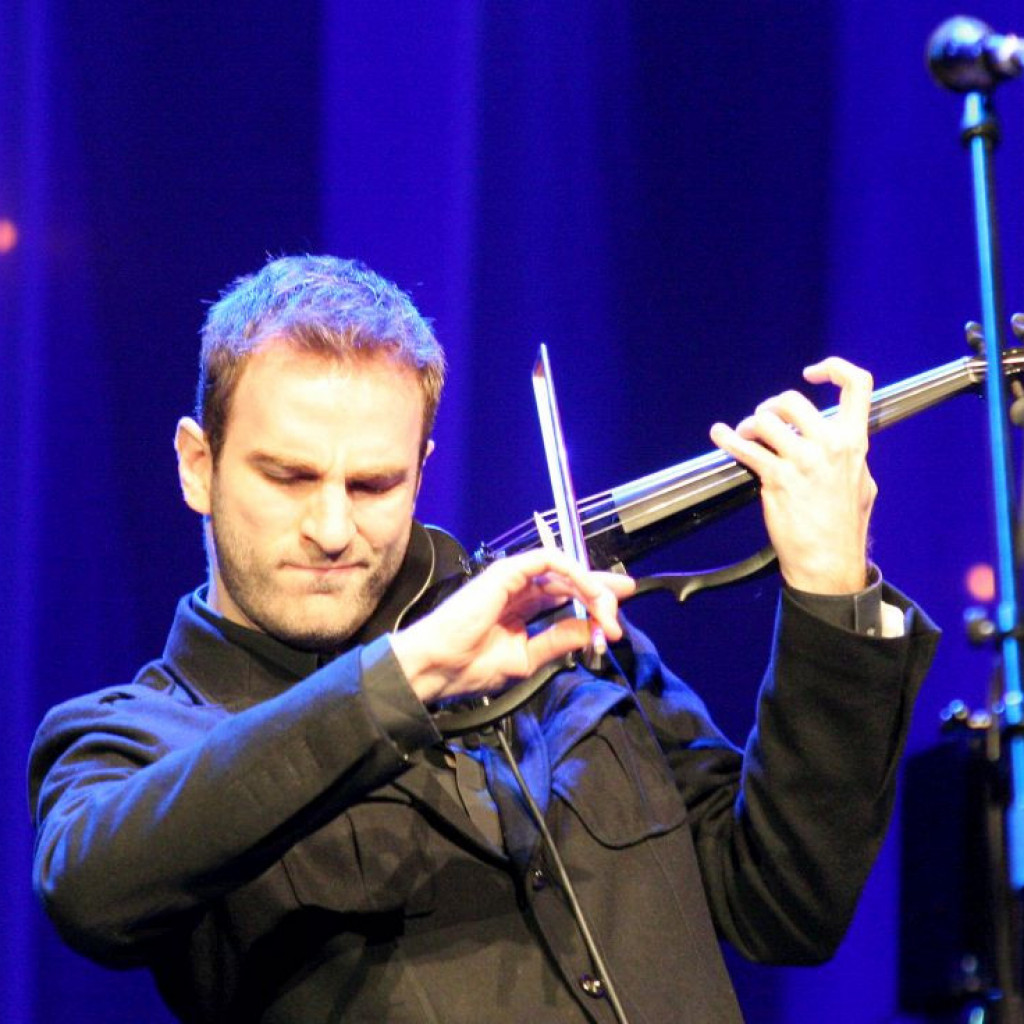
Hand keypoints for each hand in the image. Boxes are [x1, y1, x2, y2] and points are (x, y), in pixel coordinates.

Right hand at [389, 549, 634, 704]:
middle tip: (620, 613)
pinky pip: (549, 560)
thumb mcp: (527, 657)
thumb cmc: (469, 666)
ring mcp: (513, 578)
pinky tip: (589, 592)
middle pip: (570, 581)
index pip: (565, 596)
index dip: (594, 600)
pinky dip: (573, 572)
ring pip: (564, 570)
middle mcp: (519, 589)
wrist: (438, 666)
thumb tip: (590, 630)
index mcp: (521, 609)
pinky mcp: (507, 571)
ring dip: (592, 588)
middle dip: (601, 593)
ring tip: (608, 611)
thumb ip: (558, 640)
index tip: (617, 615)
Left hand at [708, 357, 875, 594]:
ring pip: (765, 421)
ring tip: (745, 435)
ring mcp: (803, 461)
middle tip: (764, 420)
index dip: (834, 368)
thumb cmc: (844, 527)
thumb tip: (839, 441)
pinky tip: (720, 435)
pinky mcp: (777, 479)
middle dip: (772, 406)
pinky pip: (746, 448)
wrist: (830, 562)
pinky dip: (728, 439)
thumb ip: (850, 456)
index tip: (812, 373)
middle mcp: (830, 446)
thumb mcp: (862, 483)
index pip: (857, 385)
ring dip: (749, 425)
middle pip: (793, 400)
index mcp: (855, 442)